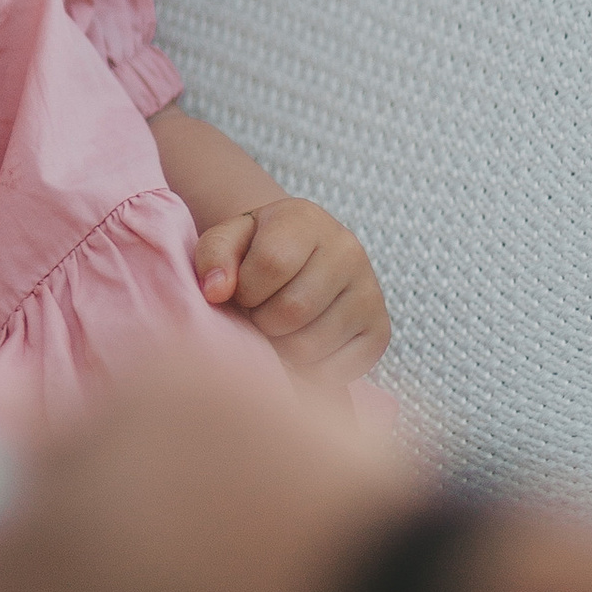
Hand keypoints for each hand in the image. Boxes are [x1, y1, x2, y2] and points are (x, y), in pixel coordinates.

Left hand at [195, 196, 388, 382]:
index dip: (245, 290)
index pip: (272, 263)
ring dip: (280, 348)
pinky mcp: (378, 332)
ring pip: (310, 345)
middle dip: (261, 322)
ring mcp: (369, 293)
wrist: (299, 260)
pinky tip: (299, 345)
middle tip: (258, 315)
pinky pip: (335, 371)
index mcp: (307, 220)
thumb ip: (213, 256)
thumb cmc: (256, 252)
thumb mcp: (228, 240)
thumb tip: (216, 292)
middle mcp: (348, 251)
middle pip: (293, 309)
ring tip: (277, 329)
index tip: (241, 293)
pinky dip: (307, 371)